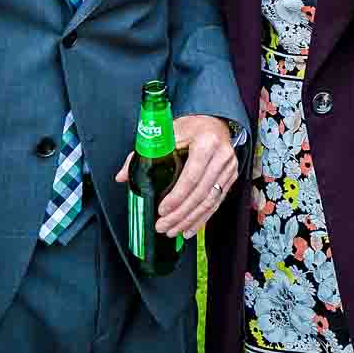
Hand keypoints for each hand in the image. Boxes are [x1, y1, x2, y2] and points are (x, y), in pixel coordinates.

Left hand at [113, 115, 237, 237]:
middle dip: (180, 214)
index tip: (162, 210)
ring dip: (190, 219)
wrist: (215, 122)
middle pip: (201, 193)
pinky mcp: (231, 177)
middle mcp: (221, 156)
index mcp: (206, 143)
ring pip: (210, 201)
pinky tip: (190, 228)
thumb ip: (144, 155)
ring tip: (173, 230)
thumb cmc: (191, 127)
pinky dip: (202, 218)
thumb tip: (122, 176)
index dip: (177, 197)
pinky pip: (216, 202)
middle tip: (163, 226)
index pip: (192, 176)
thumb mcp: (168, 134)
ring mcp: (228, 168)